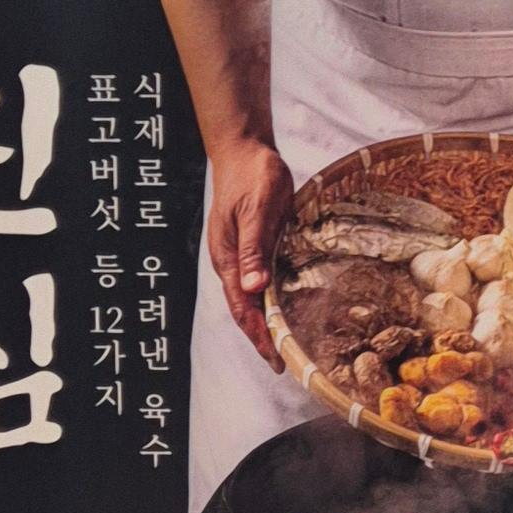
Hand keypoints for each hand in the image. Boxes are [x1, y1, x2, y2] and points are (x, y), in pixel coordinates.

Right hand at [205, 137, 296, 367]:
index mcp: (228, 258)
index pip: (242, 308)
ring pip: (251, 296)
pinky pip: (259, 279)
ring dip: (266, 320)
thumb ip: (254, 249)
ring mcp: (239, 253)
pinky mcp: (250, 244)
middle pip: (244, 308)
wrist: (245, 150)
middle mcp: (231, 261)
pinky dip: (270, 298)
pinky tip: (284, 306)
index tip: (276, 358)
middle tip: (283, 362)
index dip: (259, 335)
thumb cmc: (253, 176)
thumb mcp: (257, 211)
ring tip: (285, 343)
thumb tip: (252, 288)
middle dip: (262, 336)